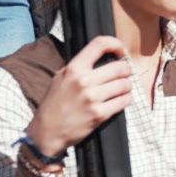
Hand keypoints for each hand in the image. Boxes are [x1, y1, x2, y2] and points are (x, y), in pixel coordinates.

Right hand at [25, 35, 134, 157]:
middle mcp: (84, 81)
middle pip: (119, 67)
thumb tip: (100, 56)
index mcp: (73, 68)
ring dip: (127, 86)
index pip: (99, 44)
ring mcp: (92, 98)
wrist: (47, 132)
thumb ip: (78, 66)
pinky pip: (124, 101)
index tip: (120, 51)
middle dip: (126, 70)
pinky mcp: (99, 114)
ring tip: (122, 89)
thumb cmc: (54, 104)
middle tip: (124, 74)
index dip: (115, 44)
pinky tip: (122, 100)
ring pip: (125, 84)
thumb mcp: (60, 78)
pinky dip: (126, 100)